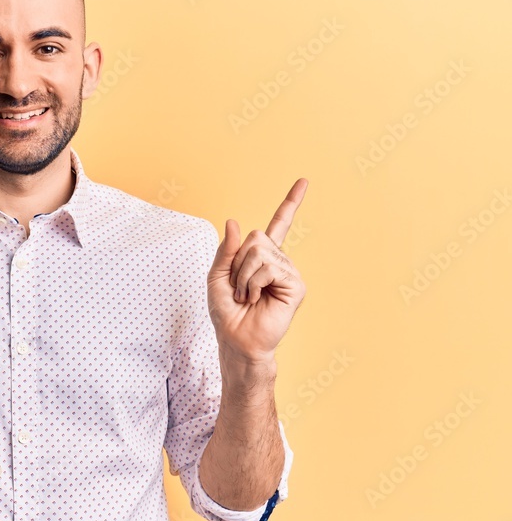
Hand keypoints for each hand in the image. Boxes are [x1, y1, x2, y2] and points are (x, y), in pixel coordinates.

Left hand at [207, 179, 307, 368]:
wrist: (236, 339)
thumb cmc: (227, 312)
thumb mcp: (216, 276)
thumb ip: (225, 250)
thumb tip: (234, 221)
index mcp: (261, 256)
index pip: (278, 225)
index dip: (290, 203)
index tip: (304, 181)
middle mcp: (278, 260)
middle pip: (255, 237)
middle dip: (237, 263)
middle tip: (240, 287)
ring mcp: (288, 272)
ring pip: (258, 252)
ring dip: (243, 277)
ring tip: (247, 296)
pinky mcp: (295, 285)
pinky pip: (269, 268)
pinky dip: (253, 284)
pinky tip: (257, 299)